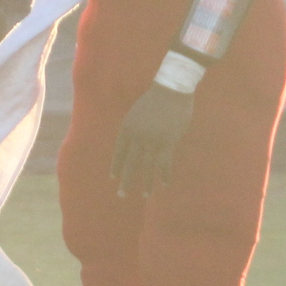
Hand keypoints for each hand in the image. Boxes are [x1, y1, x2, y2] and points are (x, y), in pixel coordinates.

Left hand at [110, 83, 195, 198]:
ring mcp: (152, 140)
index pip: (119, 152)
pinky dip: (164, 175)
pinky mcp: (168, 142)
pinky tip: (164, 185)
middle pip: (130, 163)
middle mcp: (137, 137)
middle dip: (126, 180)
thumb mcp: (136, 113)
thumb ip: (134, 129)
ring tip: (145, 196)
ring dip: (146, 183)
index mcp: (127, 128)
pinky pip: (164, 163)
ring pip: (148, 167)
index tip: (113, 177)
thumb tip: (133, 145)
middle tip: (121, 195)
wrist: (171, 89)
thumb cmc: (154, 99)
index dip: (116, 165)